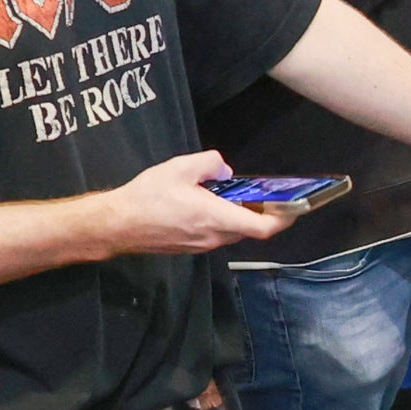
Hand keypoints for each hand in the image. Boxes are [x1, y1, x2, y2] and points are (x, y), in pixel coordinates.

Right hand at [105, 151, 292, 256]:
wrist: (117, 224)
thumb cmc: (148, 197)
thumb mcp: (181, 168)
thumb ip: (210, 163)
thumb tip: (225, 171)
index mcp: (216, 218)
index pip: (263, 228)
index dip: (284, 218)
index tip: (293, 205)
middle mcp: (214, 237)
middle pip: (250, 229)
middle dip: (261, 212)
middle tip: (262, 193)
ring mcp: (202, 245)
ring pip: (233, 231)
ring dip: (239, 215)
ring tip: (232, 193)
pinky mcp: (191, 246)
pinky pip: (217, 234)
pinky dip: (223, 220)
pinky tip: (209, 202)